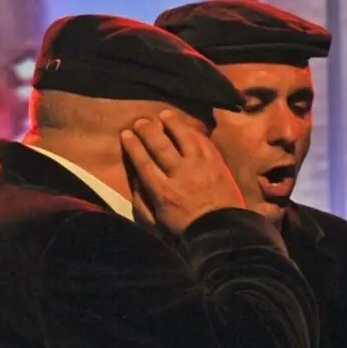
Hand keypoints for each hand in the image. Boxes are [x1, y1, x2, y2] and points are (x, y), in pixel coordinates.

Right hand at [120, 110, 244, 235]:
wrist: (221, 232)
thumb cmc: (185, 229)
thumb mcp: (156, 224)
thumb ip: (142, 202)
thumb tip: (135, 179)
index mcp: (163, 191)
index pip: (143, 162)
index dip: (133, 146)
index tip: (125, 134)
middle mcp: (180, 174)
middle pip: (160, 146)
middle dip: (147, 131)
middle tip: (140, 122)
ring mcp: (200, 167)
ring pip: (184, 138)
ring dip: (173, 124)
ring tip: (164, 115)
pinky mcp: (217, 164)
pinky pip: (203, 142)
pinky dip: (193, 132)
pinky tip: (187, 126)